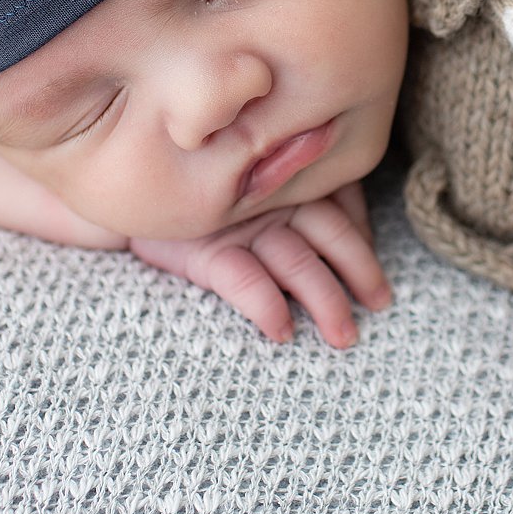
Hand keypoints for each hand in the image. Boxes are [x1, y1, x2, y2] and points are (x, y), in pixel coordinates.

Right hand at [127, 181, 391, 348]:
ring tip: (343, 335)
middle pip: (330, 232)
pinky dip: (267, 307)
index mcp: (289, 178)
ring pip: (297, 262)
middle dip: (360, 272)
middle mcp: (271, 197)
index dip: (363, 240)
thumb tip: (358, 228)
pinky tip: (282, 332)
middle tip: (380, 306)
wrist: (132, 186)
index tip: (375, 277)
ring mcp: (240, 225)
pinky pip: (244, 281)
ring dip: (325, 300)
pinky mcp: (206, 251)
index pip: (343, 205)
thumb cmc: (200, 188)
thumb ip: (301, 191)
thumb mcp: (256, 184)